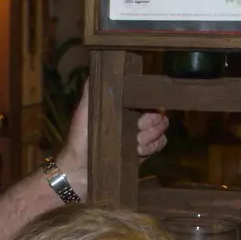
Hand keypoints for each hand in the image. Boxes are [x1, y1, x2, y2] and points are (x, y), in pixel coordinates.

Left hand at [56, 81, 170, 193]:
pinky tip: (138, 151)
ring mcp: (139, 138)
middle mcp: (133, 121)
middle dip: (152, 123)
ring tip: (136, 143)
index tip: (142, 113)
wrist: (79, 171)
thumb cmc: (79, 140)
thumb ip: (91, 91)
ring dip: (152, 136)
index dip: (151, 105)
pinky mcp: (142, 154)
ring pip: (161, 131)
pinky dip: (153, 148)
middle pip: (159, 116)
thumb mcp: (84, 112)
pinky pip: (159, 146)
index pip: (148, 101)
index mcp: (122, 109)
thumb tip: (99, 68)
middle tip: (137, 130)